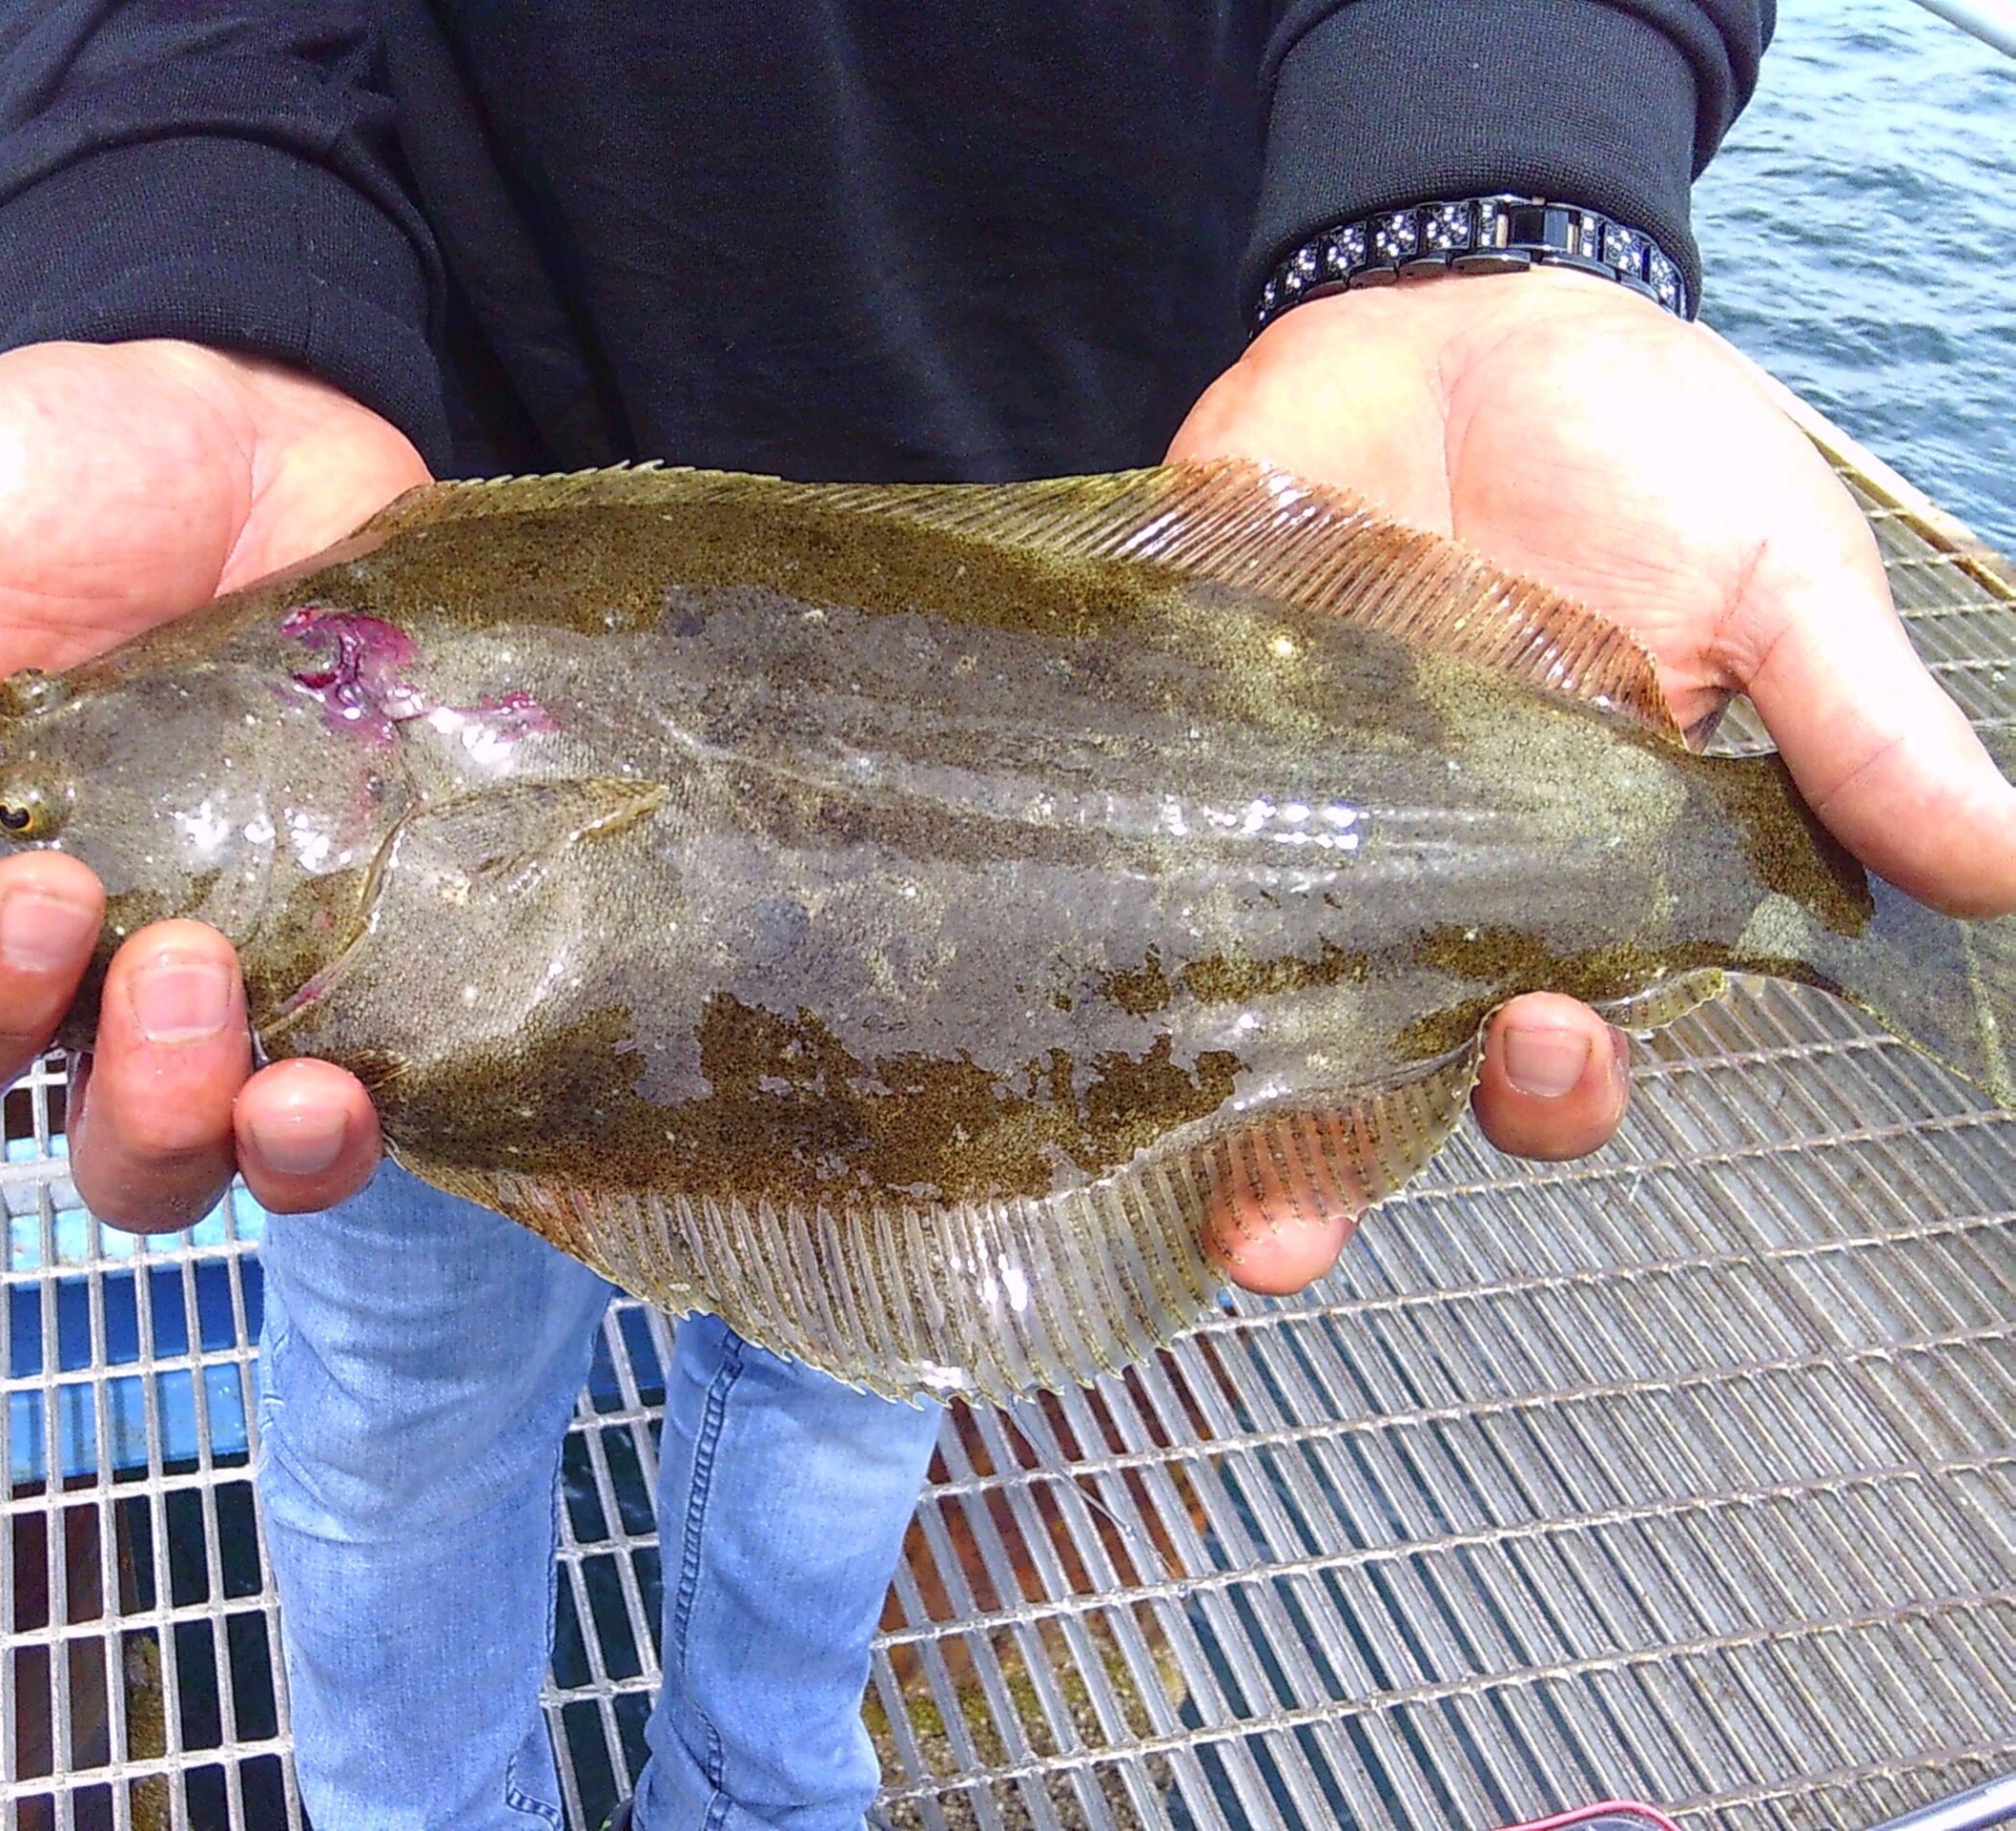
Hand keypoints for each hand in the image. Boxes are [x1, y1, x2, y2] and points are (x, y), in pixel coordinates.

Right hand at [0, 340, 427, 1229]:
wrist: (252, 416)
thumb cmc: (53, 480)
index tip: (46, 890)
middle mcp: (118, 969)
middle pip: (116, 1147)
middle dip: (145, 1109)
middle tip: (184, 960)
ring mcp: (270, 960)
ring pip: (253, 1146)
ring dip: (272, 1148)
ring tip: (306, 1087)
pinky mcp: (385, 929)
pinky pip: (401, 1078)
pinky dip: (396, 1102)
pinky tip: (392, 1069)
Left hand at [1171, 267, 2015, 1292]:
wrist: (1468, 303)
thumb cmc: (1638, 445)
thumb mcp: (1774, 576)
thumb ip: (1850, 725)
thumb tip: (2005, 867)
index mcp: (1573, 874)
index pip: (1564, 1035)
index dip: (1557, 1081)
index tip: (1550, 1042)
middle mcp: (1413, 879)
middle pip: (1372, 1072)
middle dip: (1336, 1167)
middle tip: (1303, 1210)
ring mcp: (1282, 821)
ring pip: (1236, 1011)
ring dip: (1204, 1116)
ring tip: (1182, 1201)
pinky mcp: (1176, 742)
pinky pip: (1134, 856)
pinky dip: (1102, 920)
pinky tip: (1070, 978)